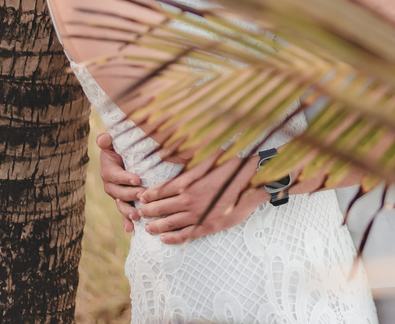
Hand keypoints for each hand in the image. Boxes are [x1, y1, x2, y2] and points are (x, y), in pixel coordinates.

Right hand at [97, 132, 141, 232]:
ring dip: (127, 212)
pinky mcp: (124, 202)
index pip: (115, 175)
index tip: (137, 179)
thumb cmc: (125, 146)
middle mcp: (110, 184)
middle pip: (117, 192)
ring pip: (120, 204)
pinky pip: (123, 213)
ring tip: (137, 216)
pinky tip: (130, 230)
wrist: (129, 157)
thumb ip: (109, 139)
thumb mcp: (117, 141)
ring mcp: (117, 194)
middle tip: (143, 195)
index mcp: (108, 169)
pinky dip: (126, 222)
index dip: (125, 178)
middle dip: (130, 195)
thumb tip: (103, 140)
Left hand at [138, 153, 267, 243]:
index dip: (149, 195)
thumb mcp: (206, 155)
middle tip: (140, 213)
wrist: (253, 181)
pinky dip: (173, 238)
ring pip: (171, 223)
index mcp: (188, 183)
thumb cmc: (231, 165)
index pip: (162, 191)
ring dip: (156, 226)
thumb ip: (183, 156)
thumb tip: (161, 154)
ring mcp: (198, 214)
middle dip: (148, 212)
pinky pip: (186, 234)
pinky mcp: (209, 226)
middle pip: (162, 208)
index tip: (142, 198)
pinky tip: (164, 239)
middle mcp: (190, 199)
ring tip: (148, 228)